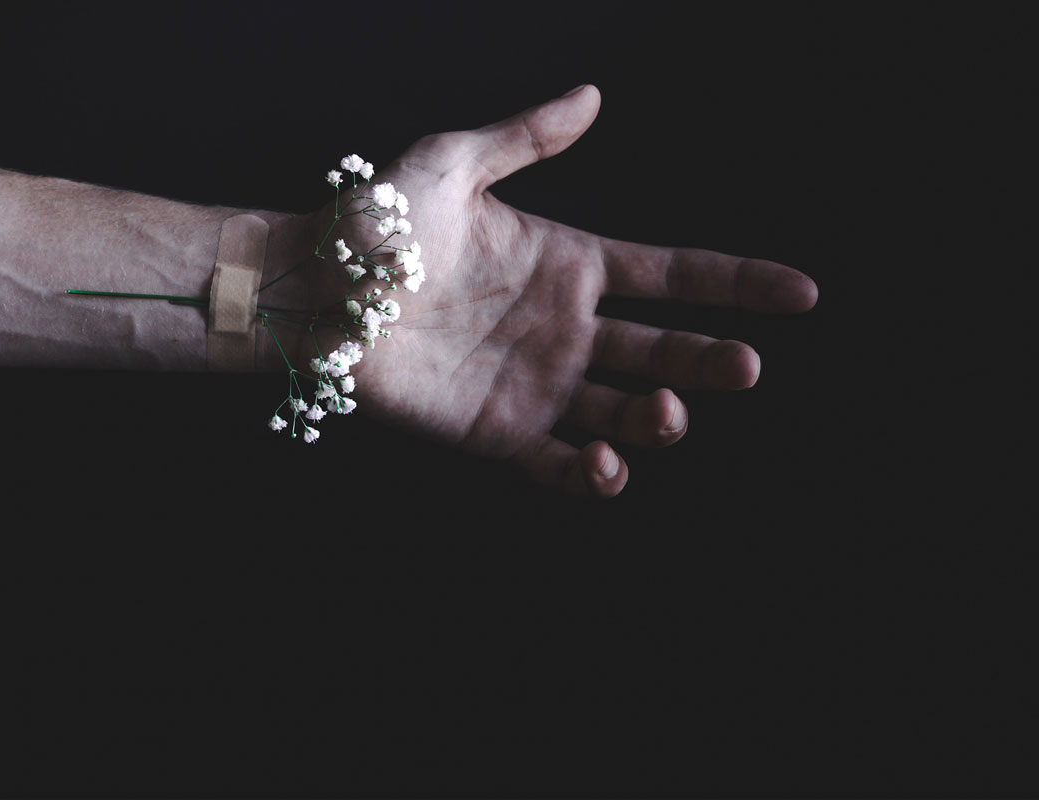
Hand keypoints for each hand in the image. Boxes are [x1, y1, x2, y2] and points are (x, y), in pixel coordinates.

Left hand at [282, 85, 817, 497]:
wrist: (315, 290)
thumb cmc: (377, 223)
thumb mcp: (455, 162)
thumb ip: (525, 136)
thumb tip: (593, 94)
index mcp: (568, 266)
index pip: (674, 277)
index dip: (738, 285)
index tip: (801, 294)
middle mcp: (565, 330)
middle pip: (664, 353)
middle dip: (711, 365)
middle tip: (742, 369)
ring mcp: (536, 385)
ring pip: (624, 415)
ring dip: (660, 422)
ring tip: (664, 411)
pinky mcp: (498, 433)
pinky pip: (560, 467)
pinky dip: (596, 477)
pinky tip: (611, 464)